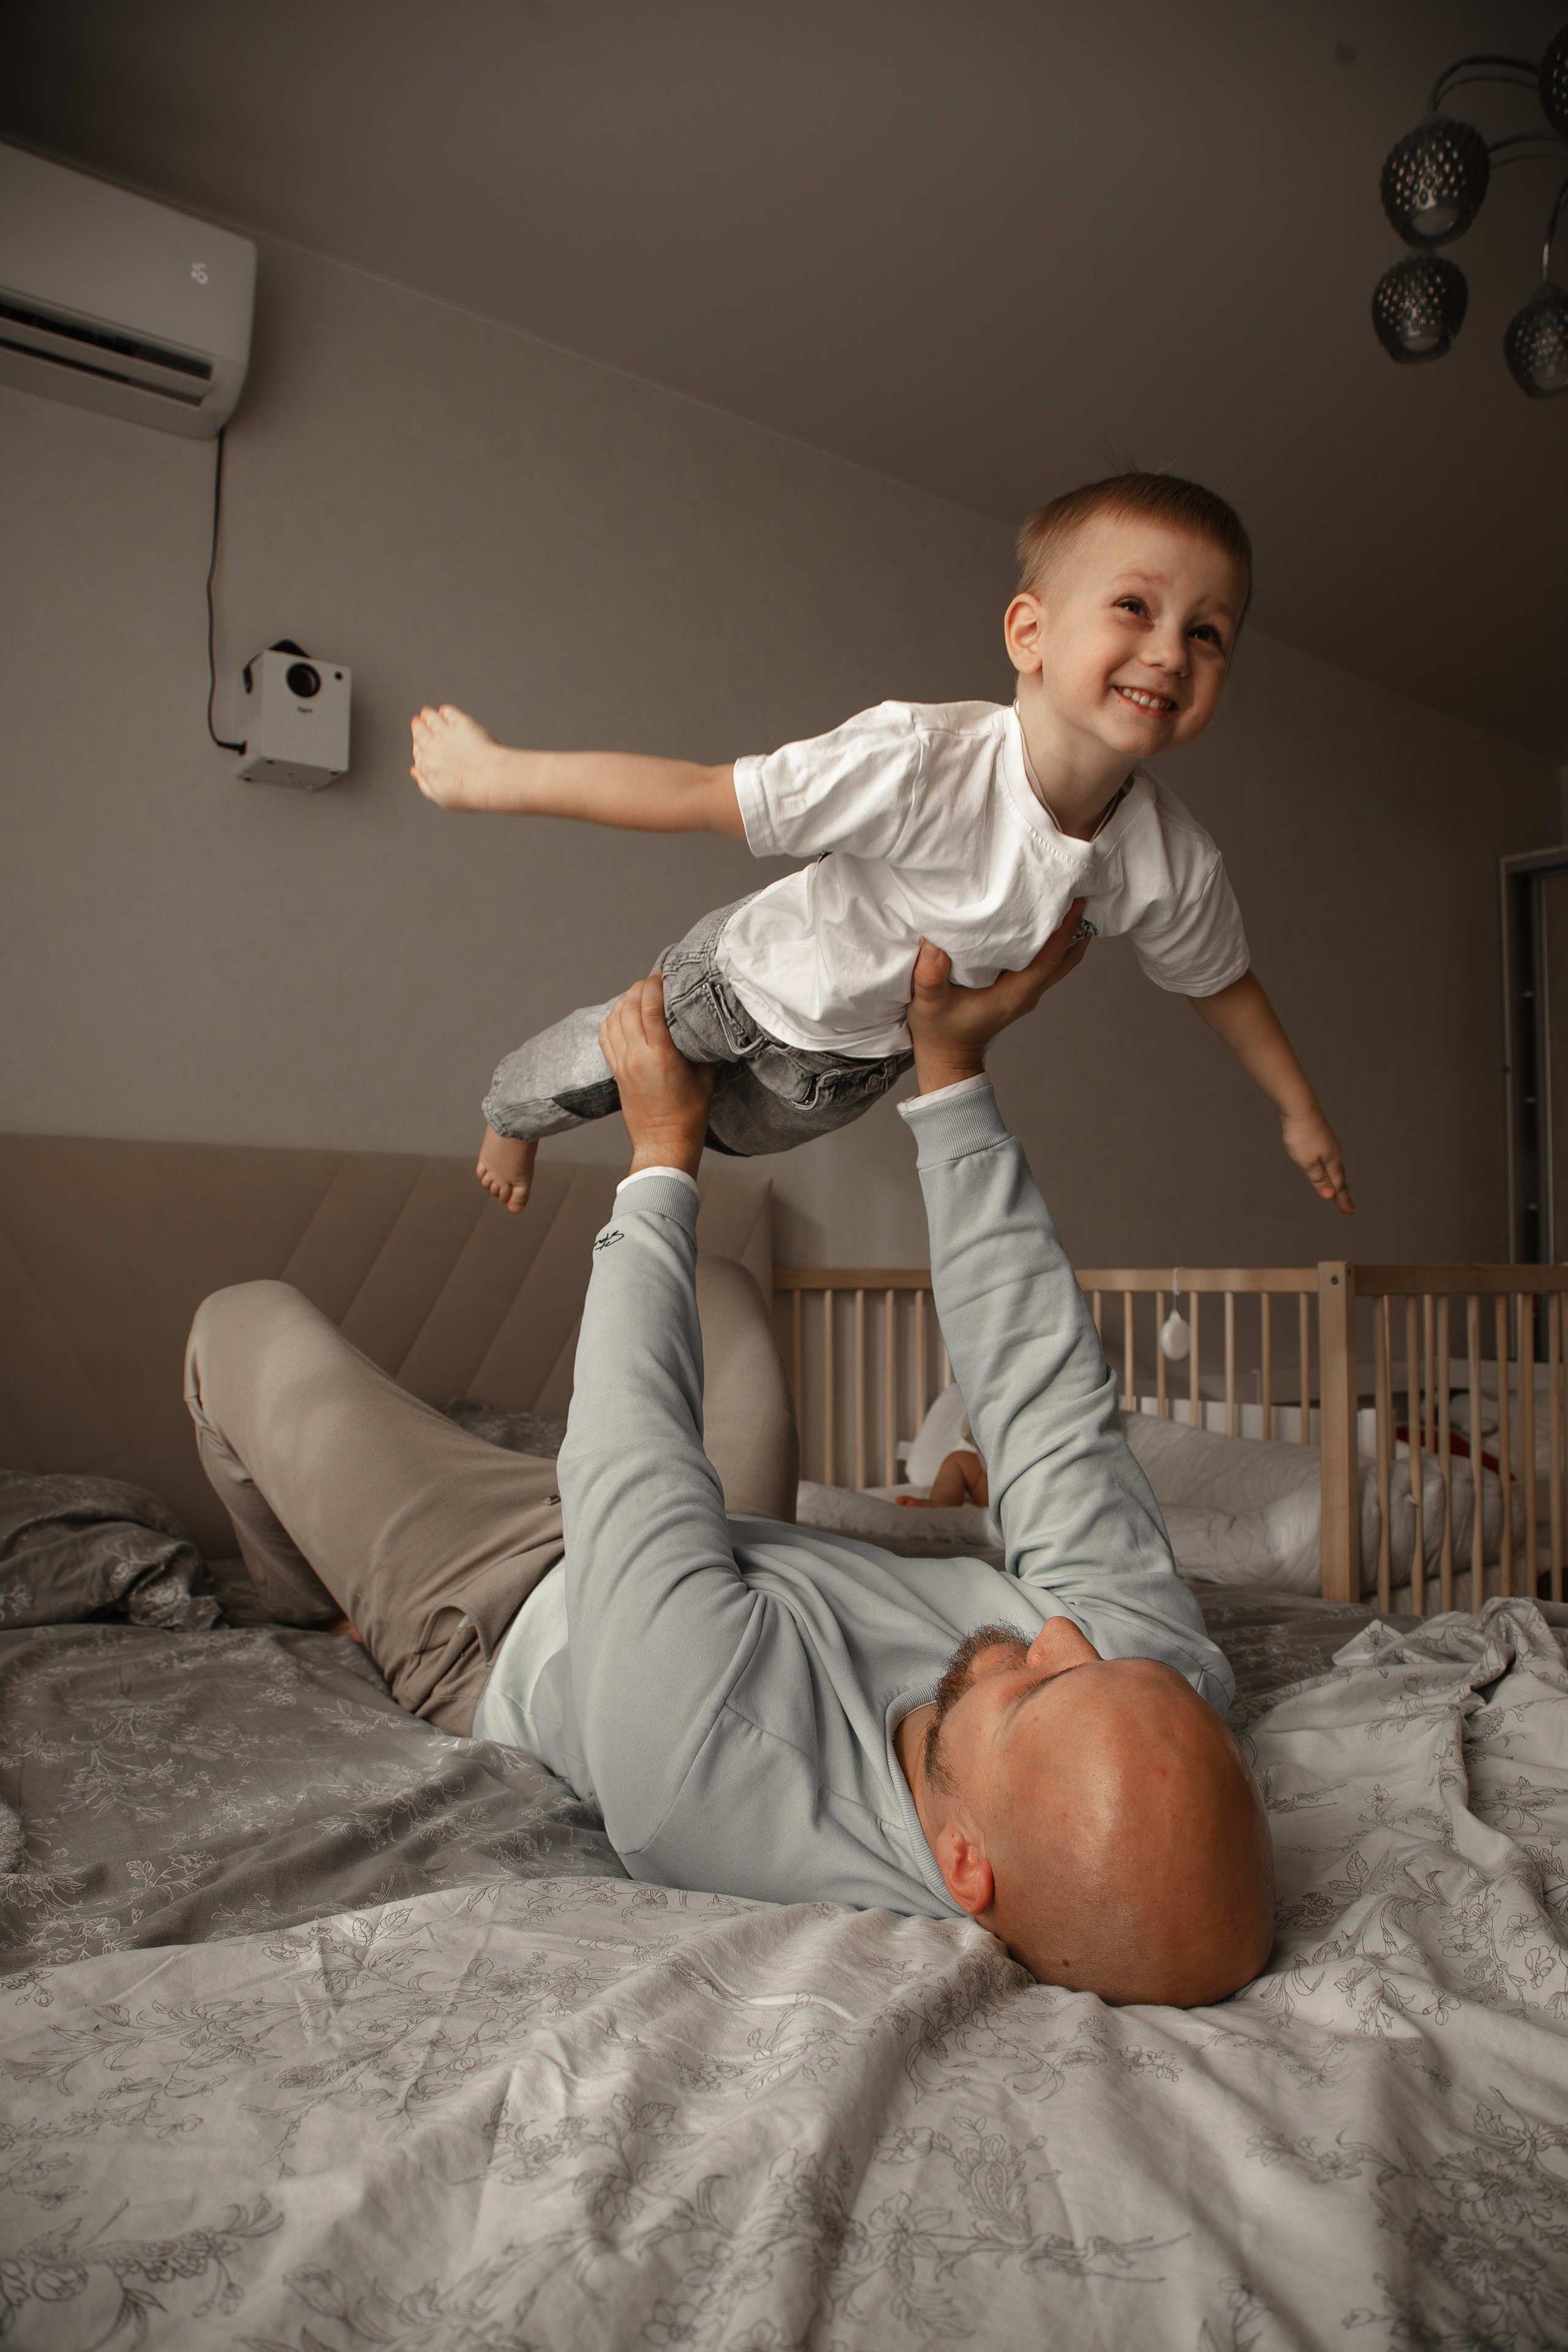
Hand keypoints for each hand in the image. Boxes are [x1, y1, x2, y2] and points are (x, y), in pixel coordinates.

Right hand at [410, 704, 503, 809]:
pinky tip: (444, 711)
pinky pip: (449, 714)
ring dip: (428, 716)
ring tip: (427, 712)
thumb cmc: (469, 794)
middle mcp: (433, 747)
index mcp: (426, 766)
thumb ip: (425, 784)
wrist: (489, 779)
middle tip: (417, 720)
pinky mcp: (462, 724)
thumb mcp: (441, 798)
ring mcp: (447, 734)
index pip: (418, 751)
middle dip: (418, 726)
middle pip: (421, 733)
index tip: (417, 740)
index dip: (417, 744)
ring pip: (433, 720)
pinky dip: (445, 712)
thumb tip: (413, 771)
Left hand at [598, 974, 715, 1178]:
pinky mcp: (615, 1070)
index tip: (662, 975)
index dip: (654, 985)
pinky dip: (613, 1018)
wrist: (663, 1143)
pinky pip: (605, 1034)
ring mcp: (621, 1063)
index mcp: (661, 1056)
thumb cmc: (688, 1115)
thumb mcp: (705, 1077)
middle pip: (629, 1006)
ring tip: (641, 995)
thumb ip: (702, 1046)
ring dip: (626, 1001)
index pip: (650, 1008)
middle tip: (654, 982)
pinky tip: (625, 1015)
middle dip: (640, 988)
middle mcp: (636, 1056)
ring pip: (613, 1017)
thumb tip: (706, 1022)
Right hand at [906, 899, 1090, 1093]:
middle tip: (1079, 891)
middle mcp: (1027, 993)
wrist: (946, 1055)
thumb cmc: (939, 1030)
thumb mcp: (928, 1004)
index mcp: (1013, 994)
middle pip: (1065, 958)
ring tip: (1068, 901)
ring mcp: (1026, 992)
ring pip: (1060, 961)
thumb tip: (936, 943)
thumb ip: (930, 976)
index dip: (1065, 930)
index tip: (1074, 901)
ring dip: (1068, 934)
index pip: (1049, 959)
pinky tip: (1045, 921)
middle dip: (1076, 926)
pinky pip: (1047, 963)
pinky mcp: (1020, 990)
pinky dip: (1054, 943)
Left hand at [1282, 1106, 1353, 1214]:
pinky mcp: (1322, 1138)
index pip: (1338, 1187)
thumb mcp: (1308, 1162)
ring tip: (1339, 1191)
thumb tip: (1330, 1196)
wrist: (1300, 1107)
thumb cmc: (1302, 1136)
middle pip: (1339, 1178)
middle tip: (1349, 1207)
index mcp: (1332, 1162)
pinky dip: (1331, 1169)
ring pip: (1335, 1168)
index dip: (1342, 1201)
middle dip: (1342, 1193)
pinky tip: (1328, 1166)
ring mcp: (1329, 1144)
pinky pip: (1329, 1158)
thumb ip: (1319, 1179)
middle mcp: (1335, 1154)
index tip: (1350, 1213)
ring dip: (1338, 1181)